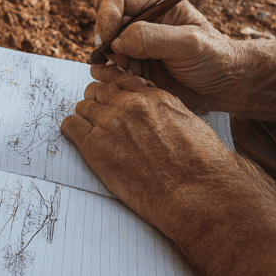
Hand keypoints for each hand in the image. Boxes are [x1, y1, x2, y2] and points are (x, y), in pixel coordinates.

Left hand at [61, 65, 238, 234]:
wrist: (197, 194)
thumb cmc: (204, 168)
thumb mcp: (192, 126)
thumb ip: (170, 113)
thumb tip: (164, 118)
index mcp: (156, 97)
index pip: (123, 80)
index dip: (114, 88)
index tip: (111, 96)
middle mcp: (131, 104)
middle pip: (99, 91)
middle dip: (97, 101)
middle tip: (97, 115)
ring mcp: (111, 123)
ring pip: (83, 106)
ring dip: (84, 116)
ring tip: (87, 128)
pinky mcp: (96, 146)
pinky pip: (71, 126)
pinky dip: (71, 129)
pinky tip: (76, 136)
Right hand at [95, 0, 248, 112]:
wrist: (225, 87)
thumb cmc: (215, 57)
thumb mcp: (189, 44)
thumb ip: (153, 38)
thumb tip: (117, 42)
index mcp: (156, 4)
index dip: (107, 15)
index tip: (108, 40)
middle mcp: (143, 22)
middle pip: (107, 24)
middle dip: (107, 44)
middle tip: (120, 62)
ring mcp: (137, 46)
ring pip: (106, 50)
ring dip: (112, 64)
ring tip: (134, 76)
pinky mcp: (136, 68)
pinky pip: (113, 71)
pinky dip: (117, 79)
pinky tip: (137, 85)